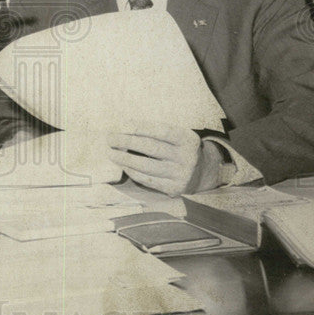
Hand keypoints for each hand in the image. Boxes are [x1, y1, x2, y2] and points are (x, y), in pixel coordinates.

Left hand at [107, 123, 222, 195]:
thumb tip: (125, 128)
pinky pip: (148, 180)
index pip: (161, 131)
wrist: (203, 173)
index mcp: (188, 139)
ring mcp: (180, 174)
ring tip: (111, 153)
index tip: (122, 125)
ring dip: (125, 159)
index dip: (140, 128)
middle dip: (127, 142)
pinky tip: (123, 165)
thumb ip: (158, 132)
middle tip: (110, 138)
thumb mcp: (178, 136)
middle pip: (151, 148)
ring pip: (147, 166)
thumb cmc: (181, 149)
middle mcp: (186, 157)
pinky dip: (132, 172)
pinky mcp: (173, 188)